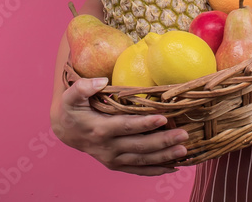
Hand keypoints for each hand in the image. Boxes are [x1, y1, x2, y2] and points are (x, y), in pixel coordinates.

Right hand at [51, 75, 189, 175]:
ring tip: (184, 150)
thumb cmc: (73, 110)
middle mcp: (108, 148)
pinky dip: (157, 170)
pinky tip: (174, 167)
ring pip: (143, 160)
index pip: (127, 126)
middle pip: (140, 146)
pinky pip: (139, 170)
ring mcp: (113, 159)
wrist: (66, 131)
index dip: (145, 123)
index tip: (163, 117)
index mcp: (100, 129)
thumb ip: (83, 87)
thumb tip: (102, 81)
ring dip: (164, 157)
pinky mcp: (117, 165)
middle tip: (184, 135)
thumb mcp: (71, 96)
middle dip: (163, 141)